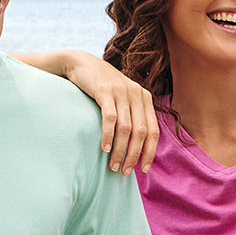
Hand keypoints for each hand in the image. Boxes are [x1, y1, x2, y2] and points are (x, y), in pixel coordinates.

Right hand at [60, 53, 158, 172]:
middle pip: (141, 133)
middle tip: (124, 171)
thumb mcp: (123, 98)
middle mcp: (136, 94)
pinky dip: (108, 136)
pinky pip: (110, 119)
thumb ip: (132, 115)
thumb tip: (137, 146)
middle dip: (134, 155)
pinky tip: (104, 149)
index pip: (153, 131)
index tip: (143, 170)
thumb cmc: (102, 87)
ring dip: (120, 150)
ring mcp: (121, 92)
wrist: (81, 64)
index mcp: (145, 98)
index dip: (149, 152)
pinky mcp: (105, 91)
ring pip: (126, 129)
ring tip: (113, 165)